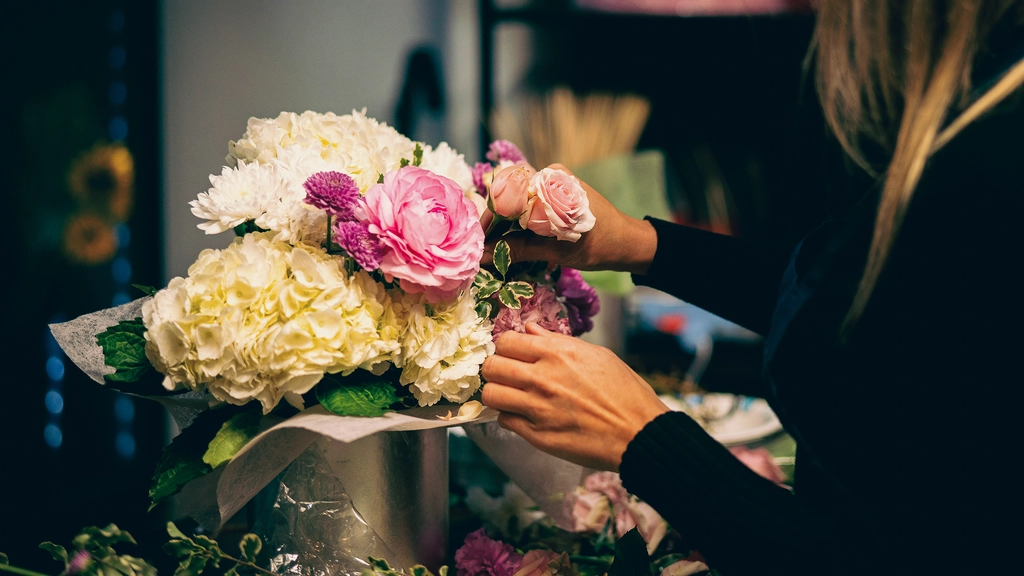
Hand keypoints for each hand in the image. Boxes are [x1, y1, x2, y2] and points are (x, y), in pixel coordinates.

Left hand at [480, 322, 670, 470]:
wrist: (638, 434)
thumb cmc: (625, 392)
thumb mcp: (597, 355)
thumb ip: (558, 341)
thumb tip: (531, 329)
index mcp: (558, 354)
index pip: (506, 342)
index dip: (506, 347)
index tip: (513, 353)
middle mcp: (542, 379)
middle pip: (491, 367)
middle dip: (496, 368)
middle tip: (507, 374)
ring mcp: (537, 409)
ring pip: (491, 395)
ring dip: (498, 393)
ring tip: (511, 395)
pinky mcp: (537, 436)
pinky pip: (505, 421)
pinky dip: (510, 416)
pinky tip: (525, 415)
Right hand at [481, 164, 657, 274]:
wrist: (627, 242)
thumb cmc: (599, 245)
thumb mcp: (558, 251)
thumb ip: (519, 250)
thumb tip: (483, 256)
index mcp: (552, 182)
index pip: (507, 194)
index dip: (489, 219)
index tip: (478, 242)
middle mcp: (550, 175)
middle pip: (508, 195)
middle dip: (493, 223)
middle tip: (482, 249)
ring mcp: (552, 182)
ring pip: (515, 200)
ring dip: (503, 224)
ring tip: (493, 247)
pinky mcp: (553, 193)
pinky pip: (526, 204)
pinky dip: (516, 222)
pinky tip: (509, 240)